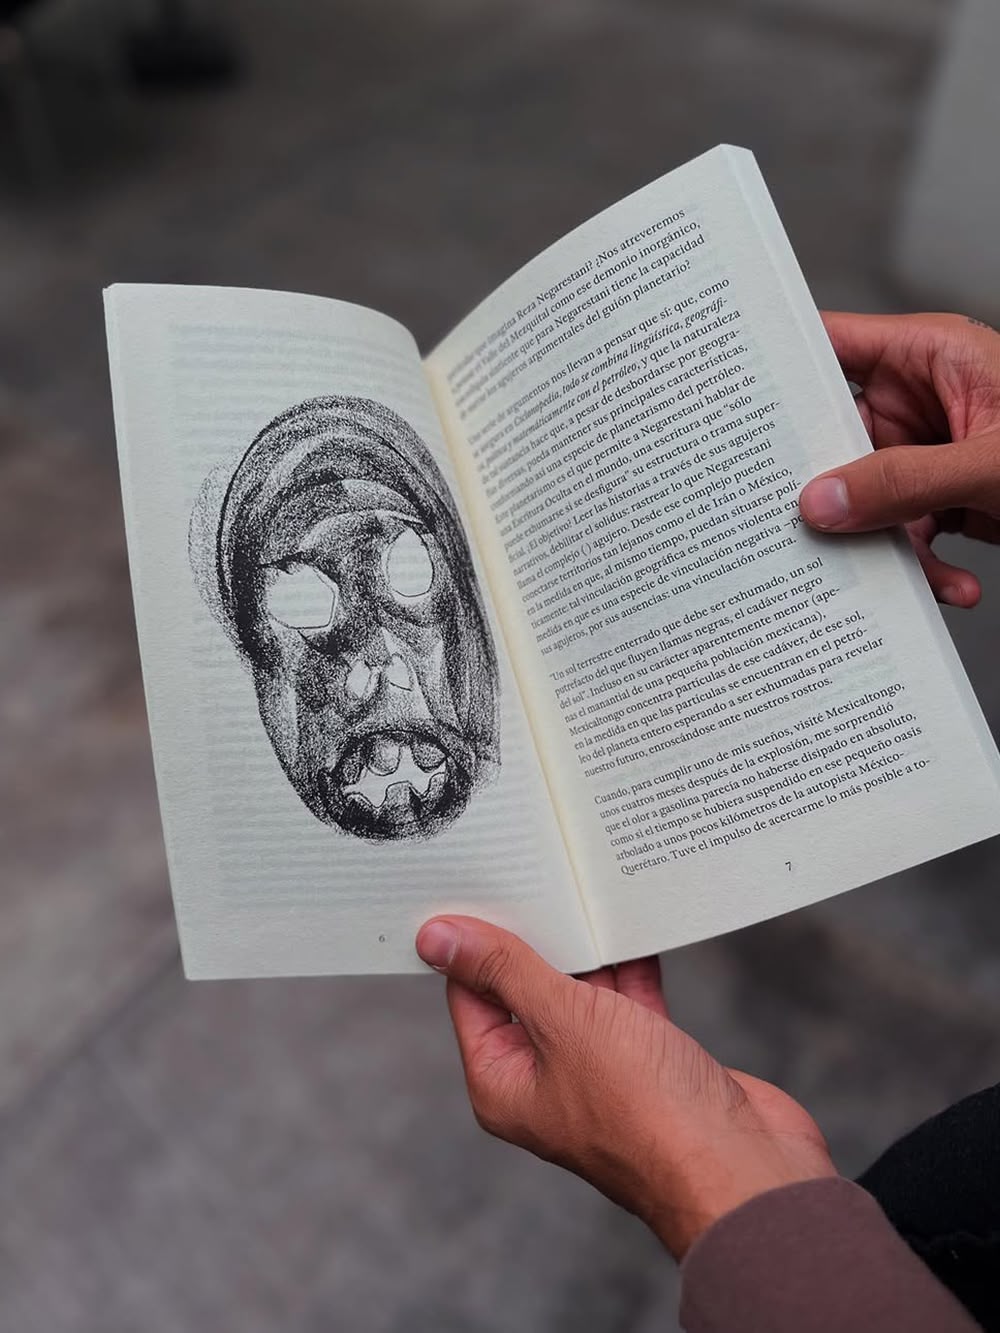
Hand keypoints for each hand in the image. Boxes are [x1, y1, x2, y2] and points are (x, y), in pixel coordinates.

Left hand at [416, 916, 835, 1258]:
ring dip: (586, 949)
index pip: (471, 995)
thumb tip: (437, 938)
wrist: (742, 1167)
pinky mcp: (651, 1063)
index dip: (472, 940)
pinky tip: (633, 923)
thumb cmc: (646, 1111)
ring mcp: (602, 1072)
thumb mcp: (563, 1021)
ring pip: (582, 994)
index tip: (479, 883)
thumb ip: (504, 970)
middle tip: (532, 870)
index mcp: (504, 1083)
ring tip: (581, 884)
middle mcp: (546, 1080)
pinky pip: (630, 1001)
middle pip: (525, 990)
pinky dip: (631, 966)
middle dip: (534, 936)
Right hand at [799, 312, 999, 606]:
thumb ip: (905, 483)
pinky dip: (924, 563)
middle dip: (829, 485)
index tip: (728, 398)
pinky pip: (908, 527)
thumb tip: (823, 502)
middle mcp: (926, 397)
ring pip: (870, 493)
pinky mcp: (952, 495)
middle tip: (800, 522)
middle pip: (840, 435)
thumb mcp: (992, 466)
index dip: (778, 365)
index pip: (832, 345)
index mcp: (933, 356)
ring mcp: (936, 448)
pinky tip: (953, 585)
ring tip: (917, 570)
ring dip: (887, 542)